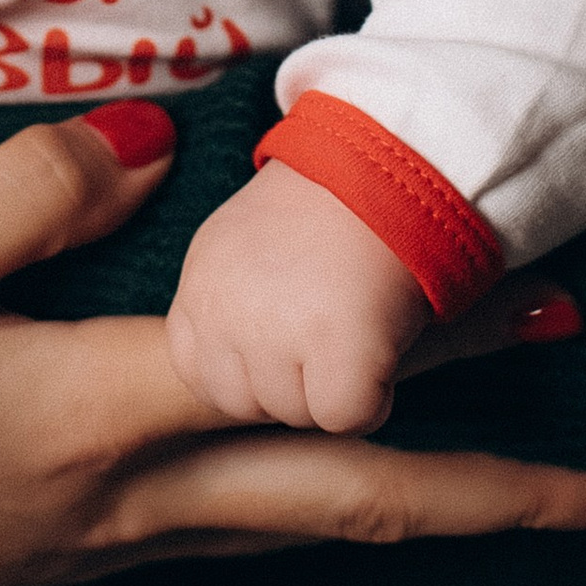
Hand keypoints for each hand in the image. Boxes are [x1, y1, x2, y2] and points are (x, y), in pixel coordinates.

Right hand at [0, 109, 585, 585]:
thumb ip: (40, 189)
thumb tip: (167, 137)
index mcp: (102, 411)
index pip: (311, 368)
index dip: (442, 338)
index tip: (561, 302)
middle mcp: (139, 494)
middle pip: (362, 499)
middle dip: (511, 495)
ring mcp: (115, 536)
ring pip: (321, 530)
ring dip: (444, 508)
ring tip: (548, 488)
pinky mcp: (82, 545)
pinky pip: (258, 535)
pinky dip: (345, 513)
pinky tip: (367, 492)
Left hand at [165, 161, 433, 431]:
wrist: (388, 168)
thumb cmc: (330, 207)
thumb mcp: (247, 244)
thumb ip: (229, 304)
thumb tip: (238, 374)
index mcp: (199, 282)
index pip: (197, 373)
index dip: (248, 368)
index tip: (287, 332)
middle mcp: (224, 311)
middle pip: (245, 404)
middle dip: (290, 381)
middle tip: (326, 323)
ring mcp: (275, 335)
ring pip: (298, 414)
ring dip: (332, 386)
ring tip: (353, 318)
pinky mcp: (337, 355)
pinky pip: (346, 417)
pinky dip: (374, 395)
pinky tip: (380, 343)